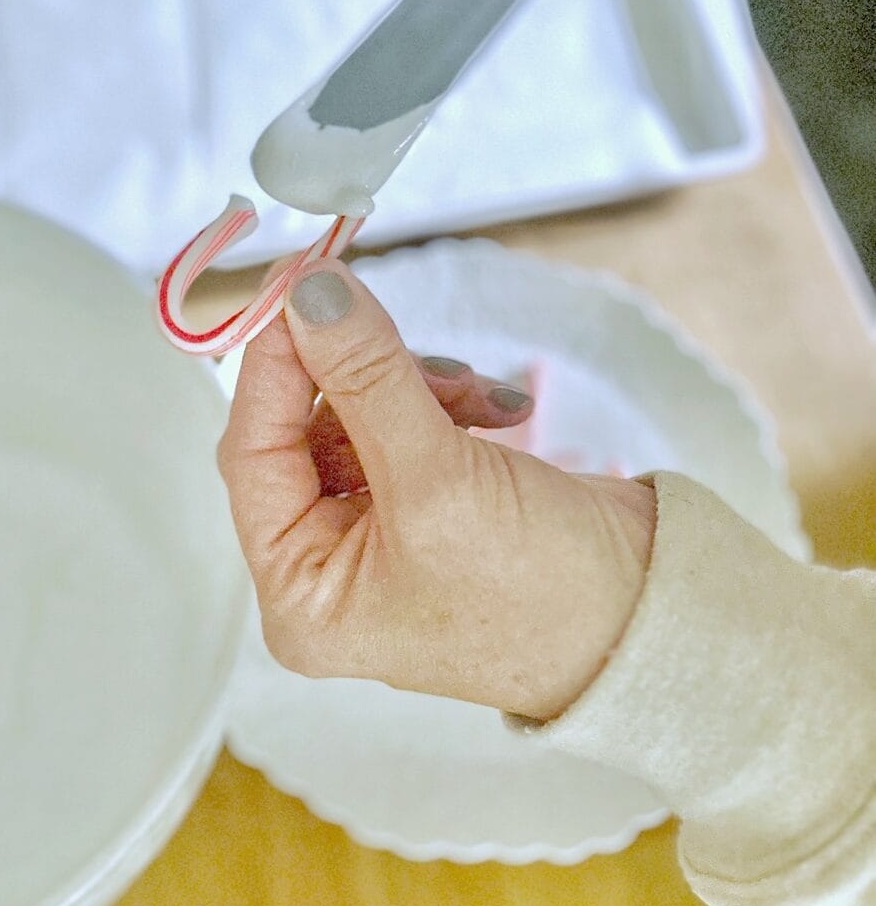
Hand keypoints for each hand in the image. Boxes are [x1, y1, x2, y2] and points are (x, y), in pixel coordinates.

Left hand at [218, 261, 656, 721]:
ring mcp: (375, 537)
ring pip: (358, 416)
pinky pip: (405, 425)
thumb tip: (309, 291)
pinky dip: (446, 402)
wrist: (655, 621)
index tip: (299, 283)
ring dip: (415, 385)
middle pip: (304, 429)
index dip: (272, 364)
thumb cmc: (540, 591)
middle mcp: (324, 568)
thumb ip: (367, 377)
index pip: (251, 455)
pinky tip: (500, 409)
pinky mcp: (424, 504)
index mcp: (301, 594)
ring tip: (480, 396)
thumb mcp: (440, 479)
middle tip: (406, 340)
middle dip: (363, 378)